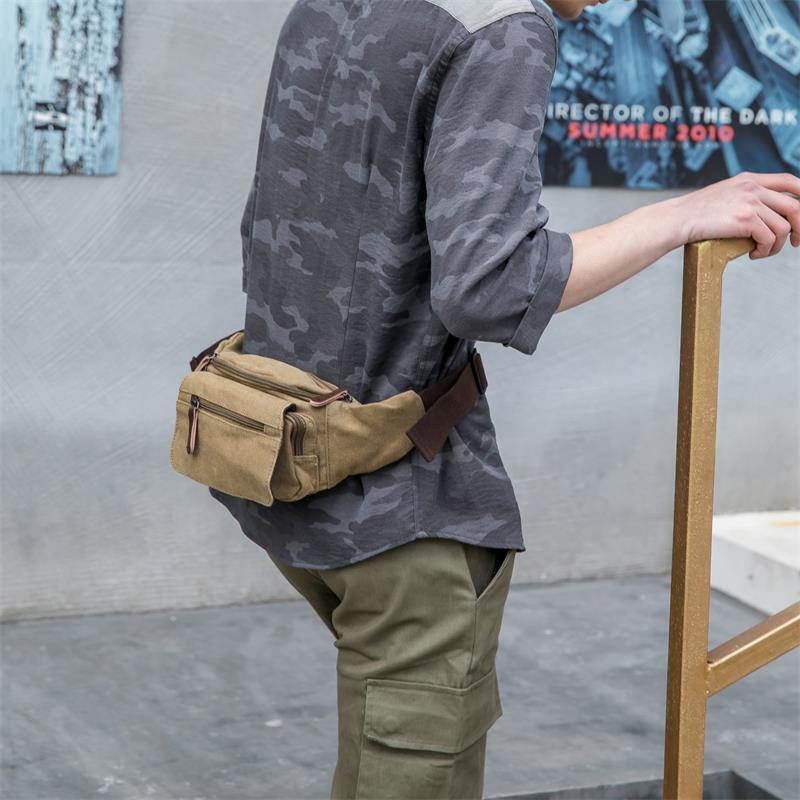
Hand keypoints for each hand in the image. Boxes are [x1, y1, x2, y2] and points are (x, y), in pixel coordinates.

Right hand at [672, 171, 799, 259]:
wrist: (677, 219)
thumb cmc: (695, 214)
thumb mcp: (723, 195)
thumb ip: (744, 197)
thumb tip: (764, 215)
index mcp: (749, 179)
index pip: (789, 181)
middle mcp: (753, 188)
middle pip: (795, 206)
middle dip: (799, 228)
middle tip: (794, 242)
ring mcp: (750, 202)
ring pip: (783, 227)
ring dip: (777, 245)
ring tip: (762, 252)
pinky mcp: (745, 219)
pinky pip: (769, 238)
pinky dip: (765, 250)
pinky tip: (753, 254)